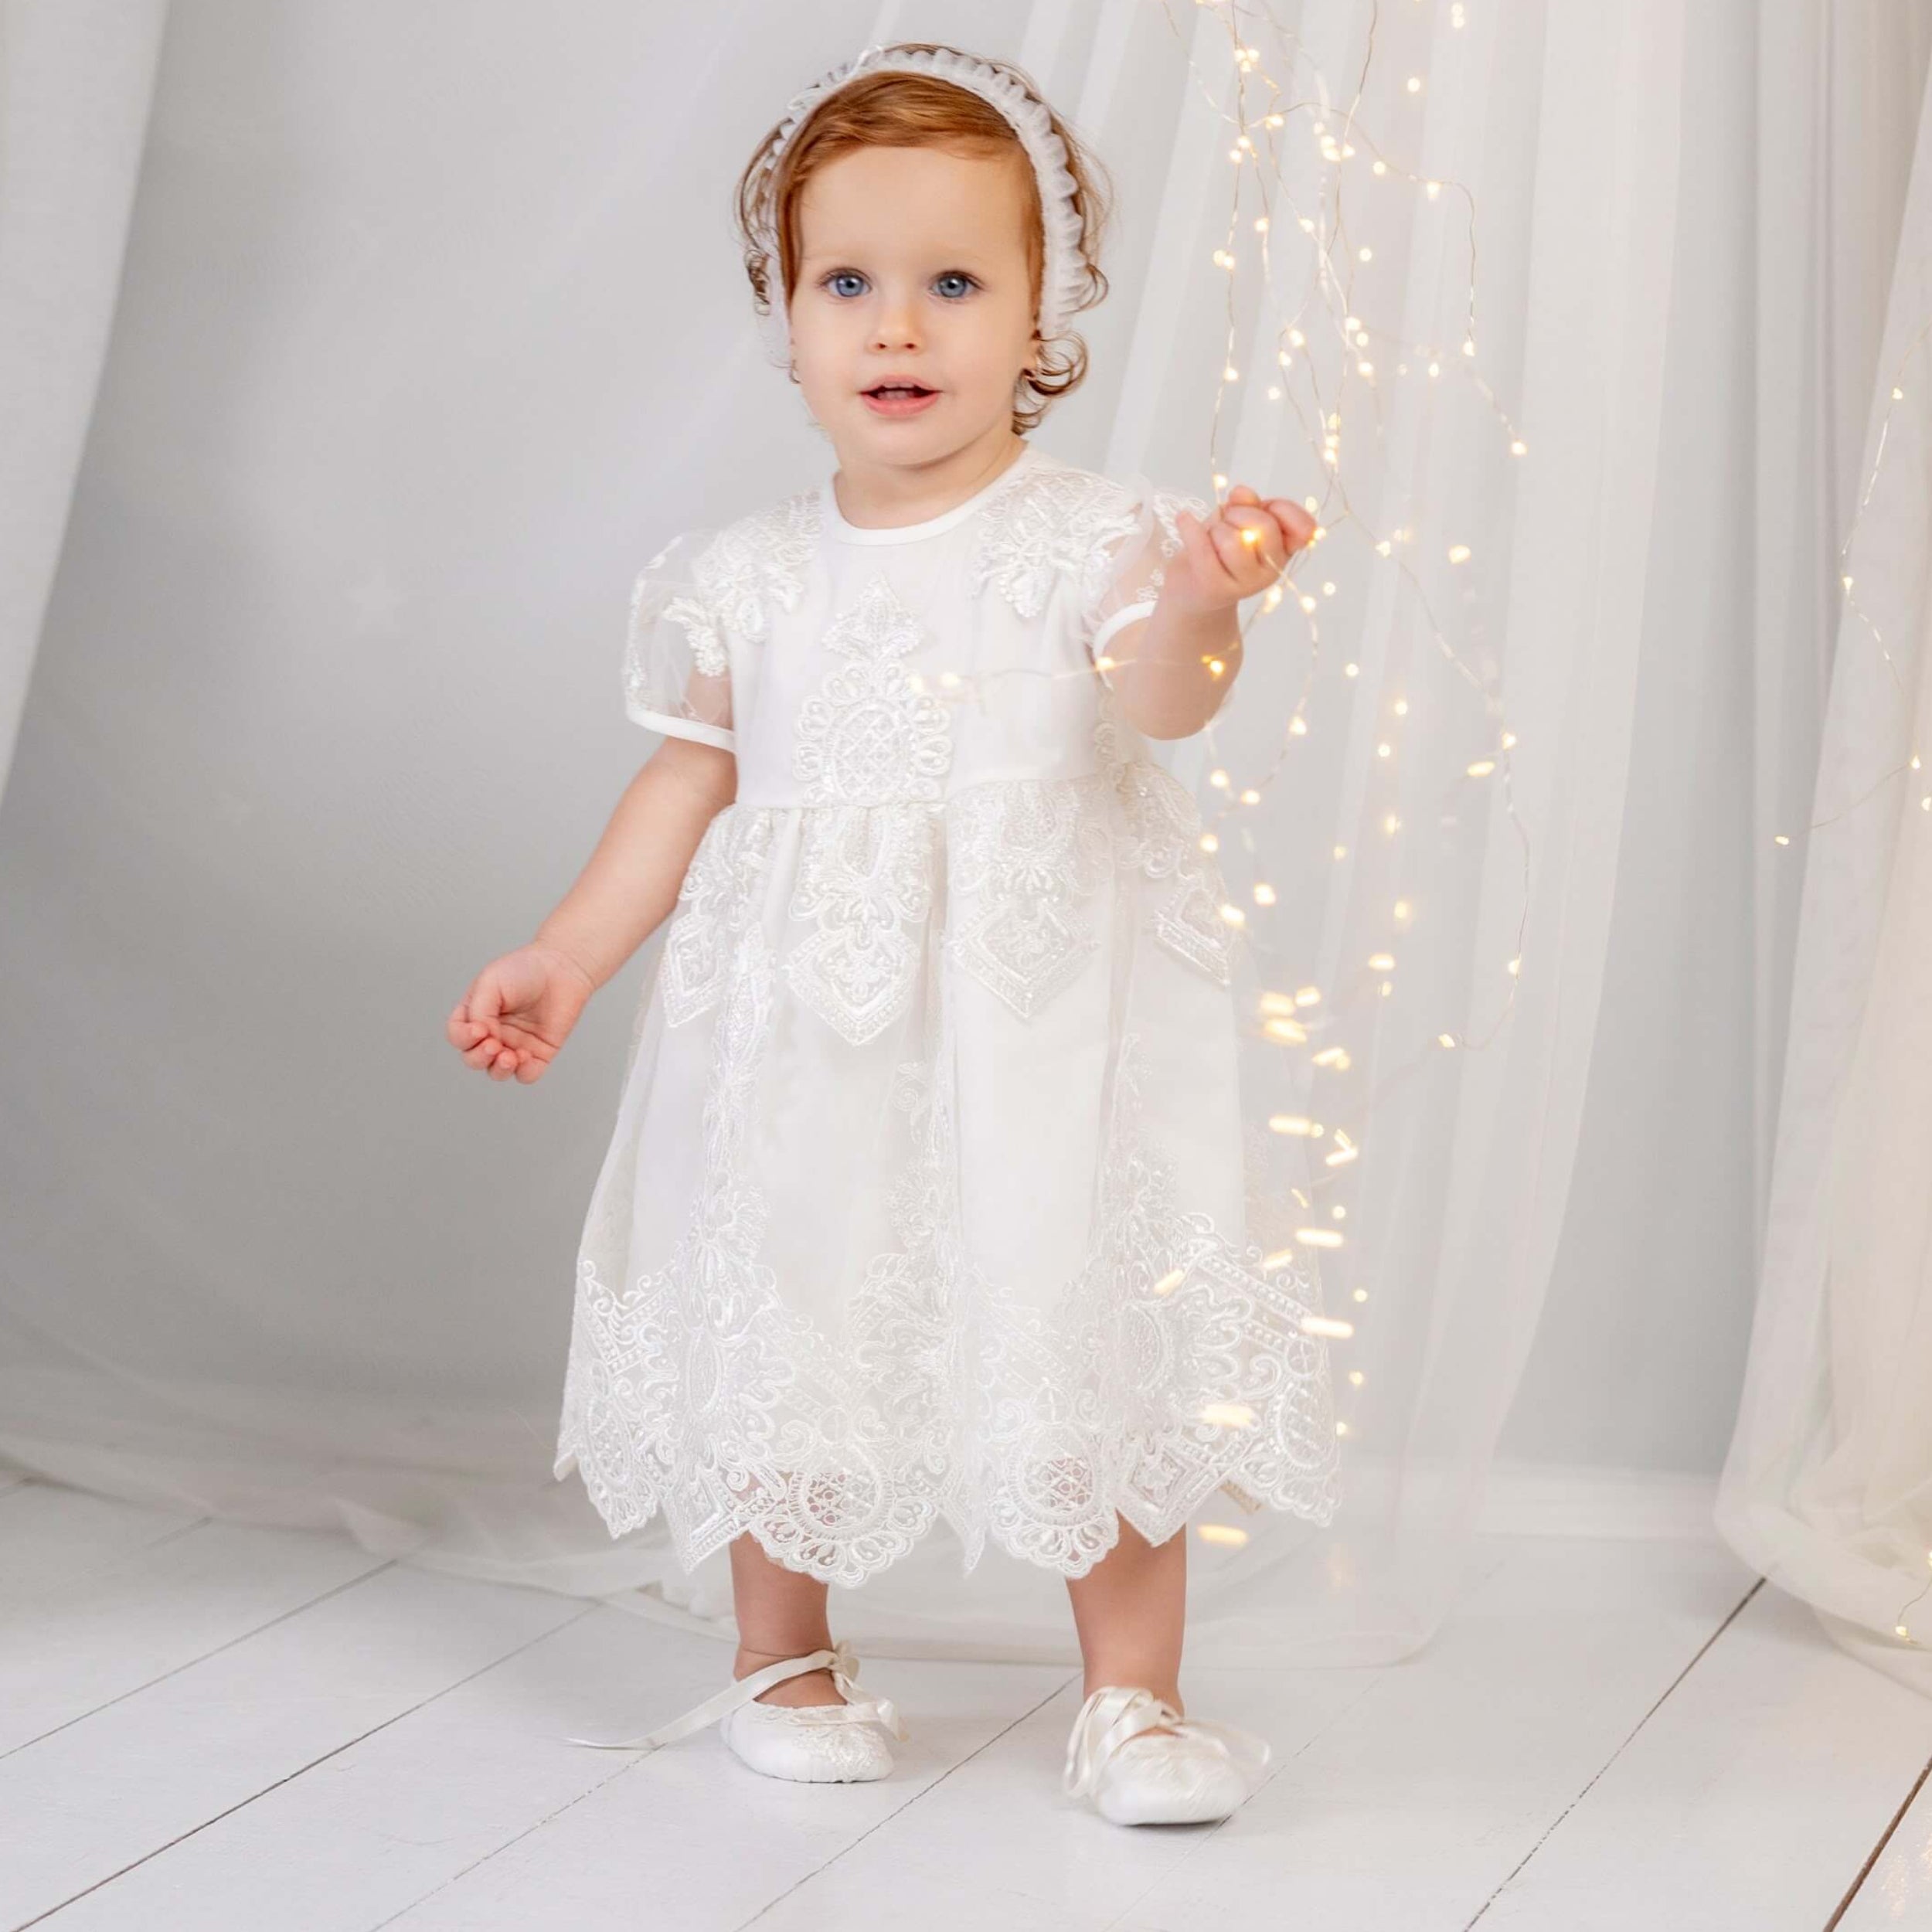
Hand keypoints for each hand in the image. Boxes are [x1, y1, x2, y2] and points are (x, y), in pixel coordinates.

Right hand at [446, 944, 597, 1083]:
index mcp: (476, 1015)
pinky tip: (527, 1056)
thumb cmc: (524, 970)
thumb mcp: (490, 983)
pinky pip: (527, 1075)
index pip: (458, 1036)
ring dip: (499, 1069)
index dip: (463, 1038)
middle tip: (493, 1044)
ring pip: (497, 1072)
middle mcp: (493, 1033)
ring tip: (509, 1056)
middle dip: (479, 1057)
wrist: (561, 968)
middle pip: (473, 1058)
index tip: (479, 1029)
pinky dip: (523, 1072)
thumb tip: (483, 1037)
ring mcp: (515, 1045)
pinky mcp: (539, 1053)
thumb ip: (479, 1011)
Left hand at [1164, 484, 1316, 614]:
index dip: (1284, 509)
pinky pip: (1203, 549)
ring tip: (1211, 537)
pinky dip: (1189, 528)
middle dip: (1240, 512)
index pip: (1303, 528)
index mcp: (1284, 551)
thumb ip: (1247, 504)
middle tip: (1228, 519)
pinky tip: (1183, 518)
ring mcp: (1245, 584)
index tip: (1267, 505)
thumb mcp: (1238, 519)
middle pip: (1265, 526)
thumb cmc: (1219, 546)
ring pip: (1232, 540)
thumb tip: (1243, 494)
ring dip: (1215, 529)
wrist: (1191, 586)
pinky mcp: (1215, 589)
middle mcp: (1271, 570)